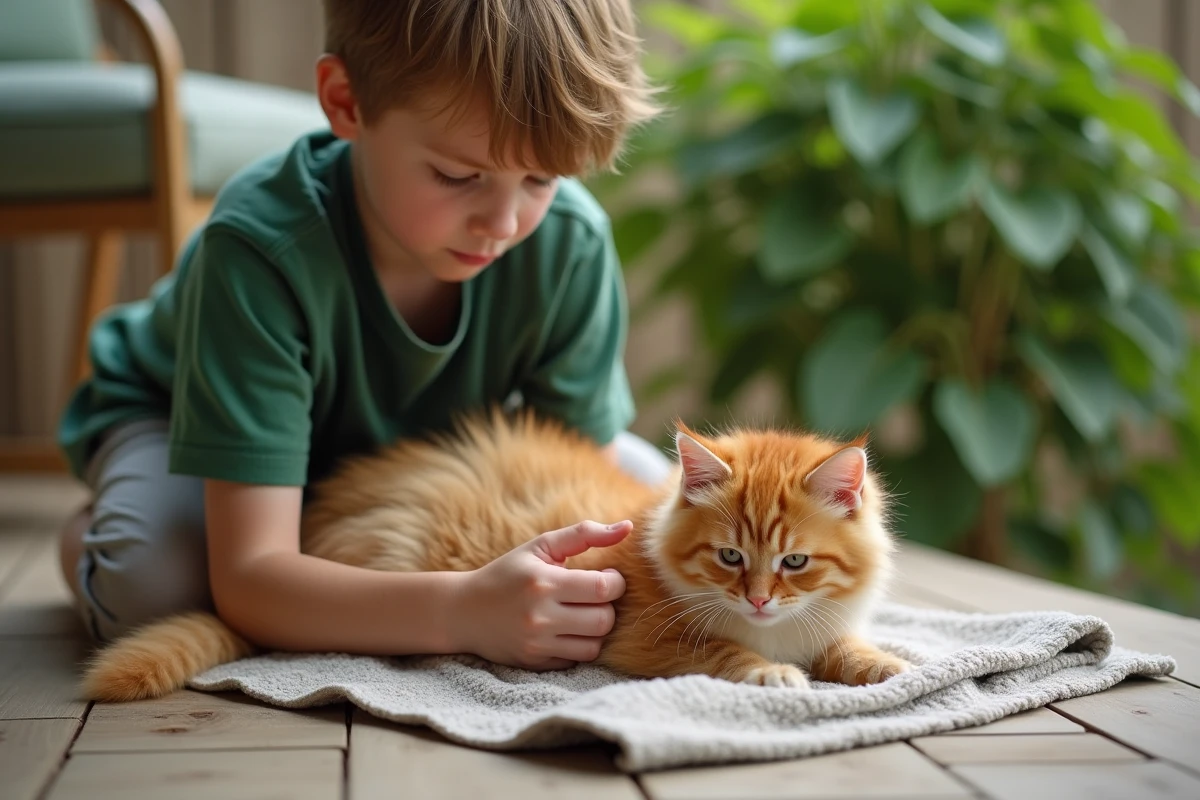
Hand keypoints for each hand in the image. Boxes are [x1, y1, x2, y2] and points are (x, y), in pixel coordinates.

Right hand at [451, 519, 631, 669]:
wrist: (463, 611)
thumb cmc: (508, 573)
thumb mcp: (540, 547)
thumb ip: (584, 534)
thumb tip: (629, 528)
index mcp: (543, 582)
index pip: (604, 588)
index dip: (615, 583)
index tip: (606, 577)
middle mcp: (540, 616)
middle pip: (604, 620)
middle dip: (608, 607)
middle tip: (595, 597)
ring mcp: (537, 644)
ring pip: (594, 646)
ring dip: (596, 630)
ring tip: (582, 614)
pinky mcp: (535, 663)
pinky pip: (576, 660)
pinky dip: (577, 647)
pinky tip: (565, 631)